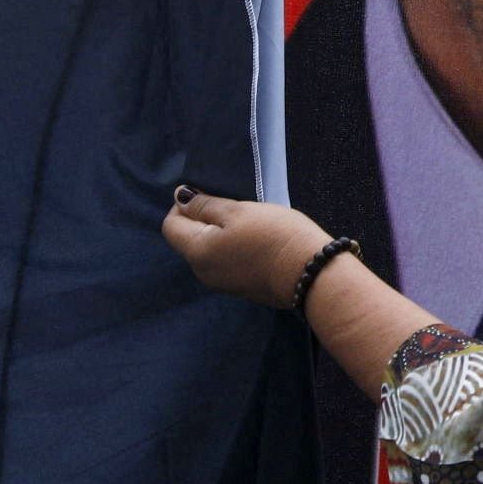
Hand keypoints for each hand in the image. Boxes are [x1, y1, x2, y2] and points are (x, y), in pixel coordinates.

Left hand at [163, 188, 334, 307]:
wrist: (311, 275)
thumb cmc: (274, 236)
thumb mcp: (238, 211)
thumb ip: (205, 205)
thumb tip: (180, 198)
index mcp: (196, 251)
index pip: (171, 224)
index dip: (186, 204)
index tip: (215, 195)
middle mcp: (202, 272)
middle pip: (190, 238)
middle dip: (206, 219)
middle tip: (237, 207)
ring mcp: (222, 283)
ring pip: (210, 250)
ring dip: (223, 233)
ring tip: (252, 223)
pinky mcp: (242, 287)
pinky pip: (227, 262)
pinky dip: (236, 248)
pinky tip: (260, 242)